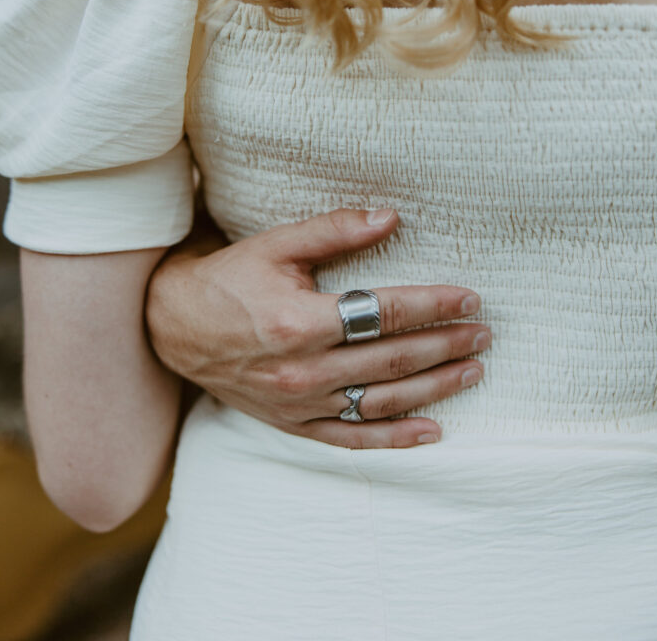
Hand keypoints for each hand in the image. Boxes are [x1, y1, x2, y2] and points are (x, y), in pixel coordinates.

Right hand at [145, 208, 490, 447]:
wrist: (172, 326)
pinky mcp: (292, 425)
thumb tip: (392, 216)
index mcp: (300, 321)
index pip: (386, 312)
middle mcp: (303, 369)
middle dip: (446, 345)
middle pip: (393, 360)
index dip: (433, 305)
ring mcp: (299, 404)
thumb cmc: (229, 279)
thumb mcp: (277, 244)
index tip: (469, 297)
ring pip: (381, 402)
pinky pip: (351, 439)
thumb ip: (335, 229)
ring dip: (434, 388)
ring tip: (473, 371)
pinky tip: (432, 431)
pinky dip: (394, 438)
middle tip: (484, 332)